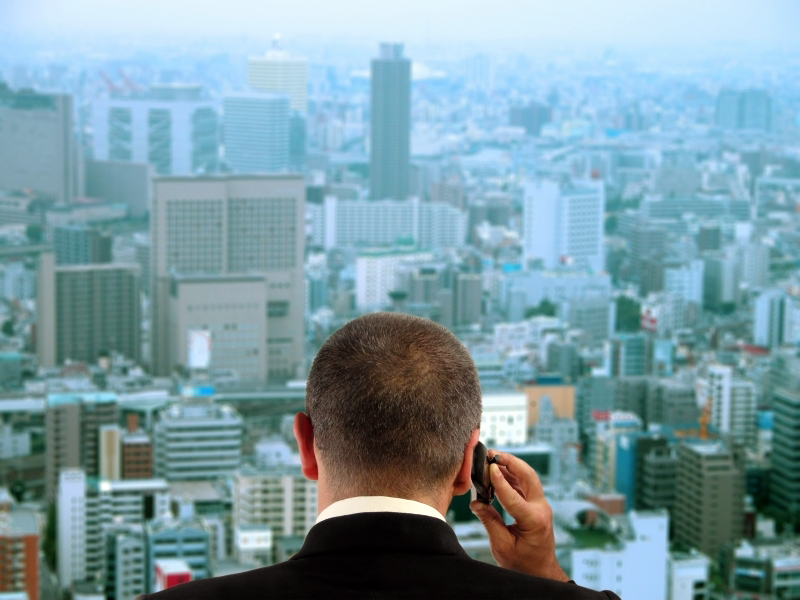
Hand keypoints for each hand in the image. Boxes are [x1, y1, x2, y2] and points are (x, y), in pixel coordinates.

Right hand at [470, 450, 568, 581]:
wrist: (540, 570)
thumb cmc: (523, 563)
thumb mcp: (502, 545)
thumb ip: (489, 521)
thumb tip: (475, 503)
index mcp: (534, 521)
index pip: (514, 496)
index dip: (499, 481)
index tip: (488, 468)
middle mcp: (541, 509)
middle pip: (528, 476)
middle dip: (511, 462)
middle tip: (493, 454)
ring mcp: (540, 505)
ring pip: (528, 477)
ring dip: (511, 466)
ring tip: (493, 458)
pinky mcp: (536, 504)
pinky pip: (525, 484)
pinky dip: (512, 475)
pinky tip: (497, 471)